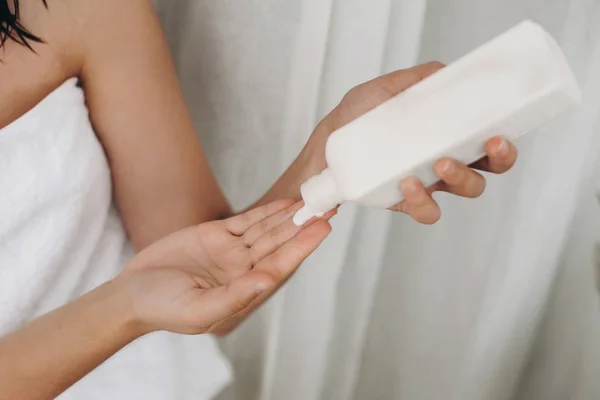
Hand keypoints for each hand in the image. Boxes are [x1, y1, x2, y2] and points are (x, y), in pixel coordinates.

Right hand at [117, 200, 332, 334]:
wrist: (133, 293)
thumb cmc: (163, 309)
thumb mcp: (198, 310)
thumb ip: (235, 296)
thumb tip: (268, 280)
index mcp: (244, 288)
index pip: (280, 264)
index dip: (302, 246)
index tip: (322, 228)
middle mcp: (242, 268)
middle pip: (280, 243)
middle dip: (304, 225)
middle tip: (329, 205)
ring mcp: (230, 251)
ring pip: (266, 229)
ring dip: (289, 215)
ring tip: (312, 199)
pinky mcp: (215, 234)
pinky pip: (246, 220)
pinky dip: (266, 211)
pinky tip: (284, 202)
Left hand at [300, 62, 517, 223]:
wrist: (324, 148)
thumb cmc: (353, 119)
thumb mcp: (383, 90)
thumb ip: (414, 80)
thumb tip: (444, 71)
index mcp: (445, 134)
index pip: (486, 142)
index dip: (503, 144)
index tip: (500, 134)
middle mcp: (442, 160)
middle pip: (486, 170)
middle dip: (496, 161)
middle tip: (487, 146)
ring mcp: (426, 182)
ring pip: (463, 190)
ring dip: (461, 178)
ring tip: (438, 163)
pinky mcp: (406, 201)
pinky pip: (427, 210)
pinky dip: (423, 201)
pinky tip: (408, 184)